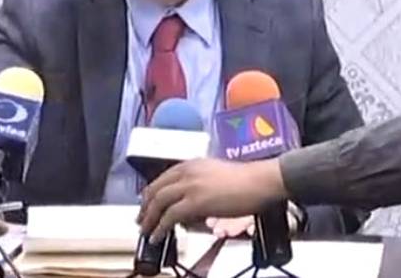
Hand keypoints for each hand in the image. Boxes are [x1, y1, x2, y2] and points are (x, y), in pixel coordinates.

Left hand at [137, 158, 286, 241]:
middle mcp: (188, 172)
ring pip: (159, 202)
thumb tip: (190, 203)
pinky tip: (158, 236)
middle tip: (141, 219)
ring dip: (149, 219)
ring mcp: (191, 186)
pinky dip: (160, 228)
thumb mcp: (217, 174)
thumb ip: (200, 183)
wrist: (259, 182)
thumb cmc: (247, 180)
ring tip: (146, 231)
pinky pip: (170, 216)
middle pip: (156, 189)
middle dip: (145, 207)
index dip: (151, 192)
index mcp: (193, 164)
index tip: (147, 203)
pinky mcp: (195, 201)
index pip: (163, 178)